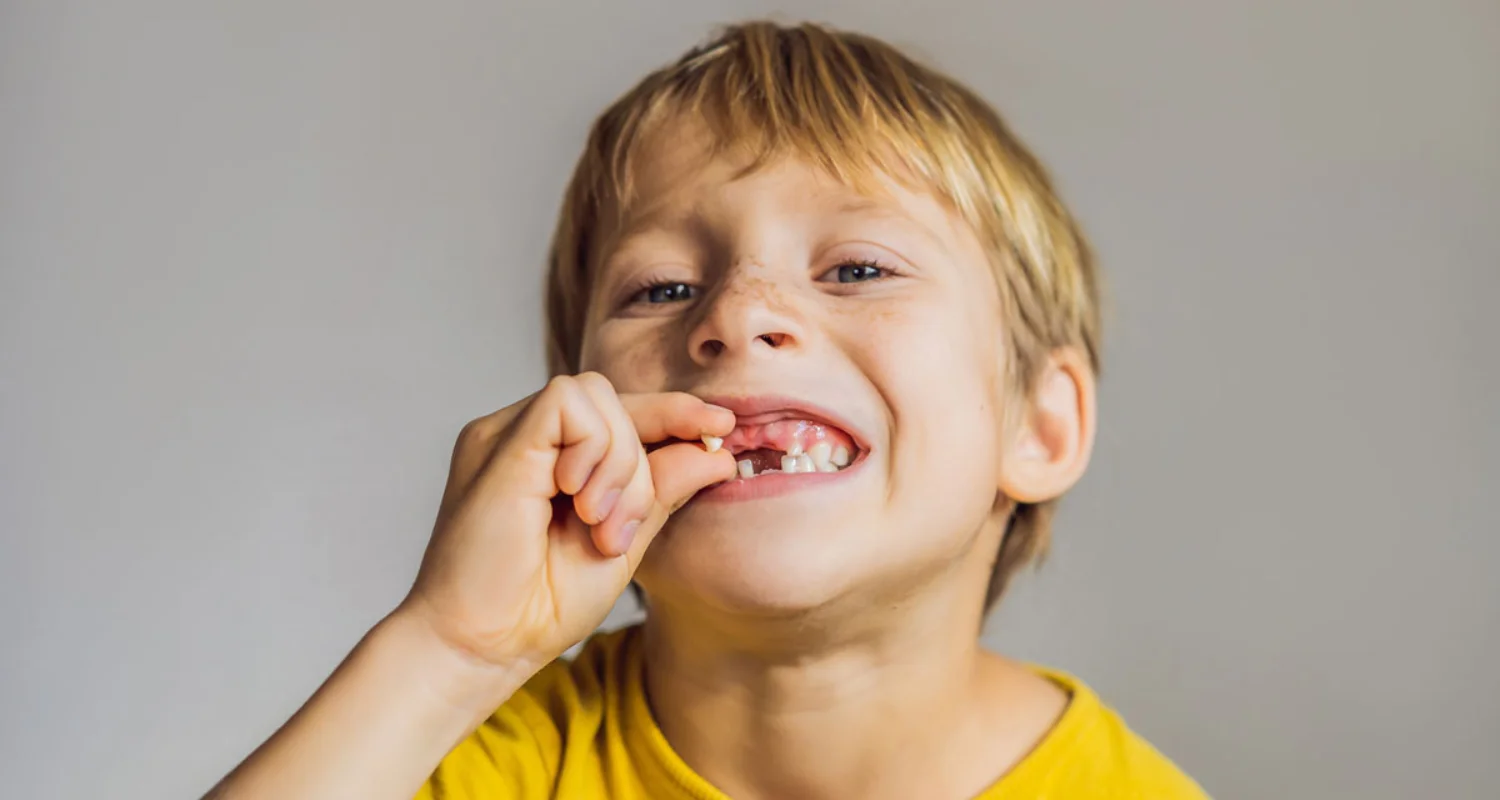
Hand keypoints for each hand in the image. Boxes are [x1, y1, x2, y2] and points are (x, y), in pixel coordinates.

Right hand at [397, 373, 735, 676]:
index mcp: (551, 458)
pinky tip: (577, 499)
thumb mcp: (623, 541)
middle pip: (614, 397)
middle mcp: (524, 436)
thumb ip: (661, 492)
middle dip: (642, 458)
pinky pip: (568, 401)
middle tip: (617, 530)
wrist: (485, 646)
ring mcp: (506, 433)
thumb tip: (718, 451)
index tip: (720, 429)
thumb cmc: (541, 605)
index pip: (621, 413)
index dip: (674, 413)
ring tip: (594, 523)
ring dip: (618, 460)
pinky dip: (591, 447)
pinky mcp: (498, 441)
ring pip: (596, 392)